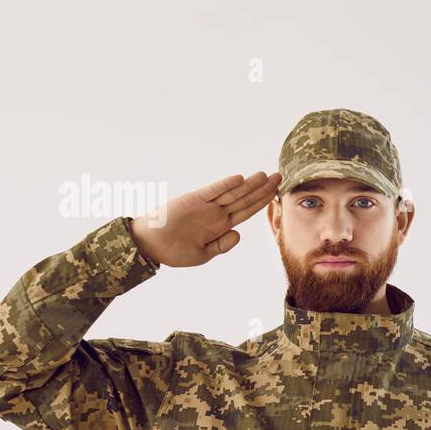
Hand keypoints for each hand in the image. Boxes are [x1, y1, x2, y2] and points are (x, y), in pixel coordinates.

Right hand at [130, 171, 280, 267]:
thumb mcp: (203, 254)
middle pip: (244, 199)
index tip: (277, 194)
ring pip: (232, 193)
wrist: (150, 246)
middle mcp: (216, 213)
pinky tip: (240, 179)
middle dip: (263, 189)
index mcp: (220, 226)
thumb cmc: (174, 251)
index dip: (262, 202)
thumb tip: (237, 233)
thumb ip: (222, 245)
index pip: (246, 211)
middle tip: (279, 176)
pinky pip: (212, 192)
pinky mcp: (193, 200)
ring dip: (249, 184)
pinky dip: (225, 185)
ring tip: (265, 175)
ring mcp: (206, 206)